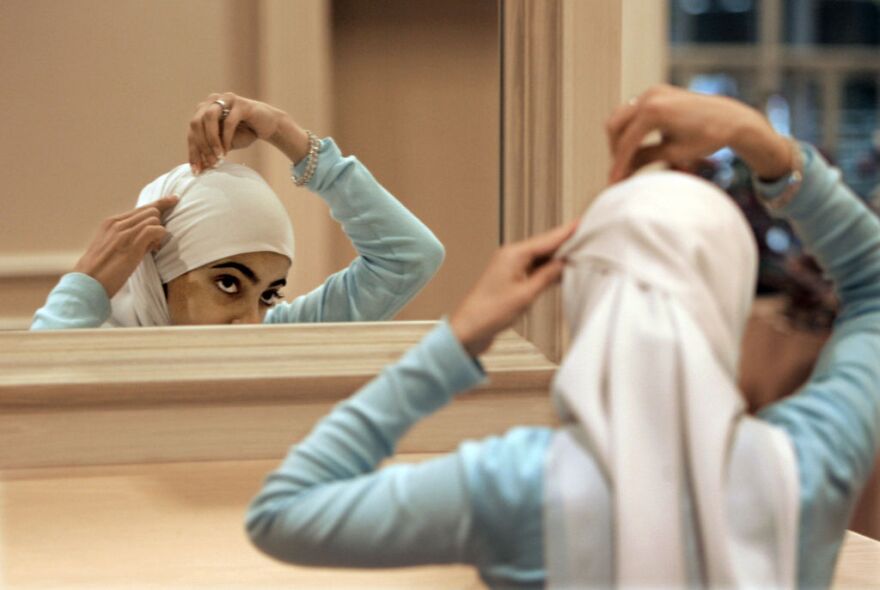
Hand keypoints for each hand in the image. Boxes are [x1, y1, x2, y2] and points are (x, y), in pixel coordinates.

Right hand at [73, 196, 178, 297]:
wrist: (87, 283)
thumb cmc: (101, 270)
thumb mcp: (111, 246)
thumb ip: (129, 237)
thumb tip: (152, 237)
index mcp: (111, 222)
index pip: (142, 208)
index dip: (161, 204)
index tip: (174, 199)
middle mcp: (117, 223)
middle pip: (151, 210)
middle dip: (159, 223)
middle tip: (154, 244)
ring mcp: (124, 233)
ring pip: (154, 218)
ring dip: (159, 233)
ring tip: (151, 249)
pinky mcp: (132, 245)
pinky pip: (155, 230)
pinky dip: (160, 236)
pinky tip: (154, 248)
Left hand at [187, 92, 309, 173]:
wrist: (269, 125)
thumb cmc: (245, 134)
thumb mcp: (224, 145)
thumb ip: (211, 151)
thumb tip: (199, 168)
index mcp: (203, 110)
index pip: (192, 131)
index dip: (193, 151)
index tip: (196, 171)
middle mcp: (212, 101)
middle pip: (196, 123)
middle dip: (201, 146)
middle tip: (210, 164)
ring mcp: (225, 99)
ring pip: (209, 118)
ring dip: (211, 140)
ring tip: (218, 157)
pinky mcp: (240, 103)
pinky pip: (228, 121)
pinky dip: (225, 138)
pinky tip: (226, 151)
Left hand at [450, 220, 577, 356]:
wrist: (469, 329)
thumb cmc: (490, 312)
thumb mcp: (526, 294)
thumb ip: (547, 276)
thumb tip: (563, 262)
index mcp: (513, 254)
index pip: (547, 240)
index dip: (567, 232)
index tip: (583, 223)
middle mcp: (511, 256)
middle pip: (544, 246)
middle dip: (565, 243)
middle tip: (588, 238)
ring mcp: (510, 267)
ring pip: (540, 257)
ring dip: (557, 257)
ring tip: (580, 254)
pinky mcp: (510, 279)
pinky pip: (534, 268)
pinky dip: (547, 269)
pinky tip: (560, 272)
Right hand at [606, 84, 791, 182]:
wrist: (731, 119)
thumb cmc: (708, 136)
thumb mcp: (674, 153)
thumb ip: (644, 159)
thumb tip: (622, 171)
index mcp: (654, 111)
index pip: (626, 142)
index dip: (618, 164)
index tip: (614, 182)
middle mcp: (650, 96)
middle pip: (615, 126)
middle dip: (616, 150)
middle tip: (621, 170)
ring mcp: (652, 92)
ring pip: (620, 117)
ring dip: (621, 138)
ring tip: (630, 159)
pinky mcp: (656, 93)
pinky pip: (633, 111)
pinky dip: (631, 128)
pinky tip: (638, 145)